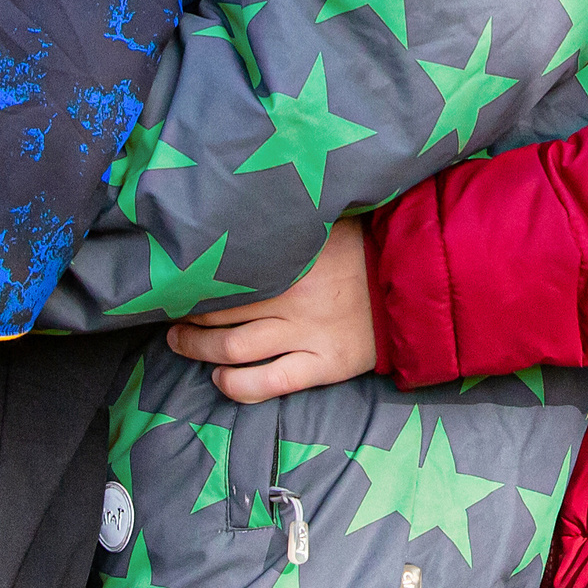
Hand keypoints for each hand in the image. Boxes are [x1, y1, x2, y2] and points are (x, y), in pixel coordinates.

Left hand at [168, 218, 375, 402]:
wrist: (416, 284)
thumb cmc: (366, 247)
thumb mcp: (327, 220)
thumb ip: (289, 220)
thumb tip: (245, 202)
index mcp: (289, 260)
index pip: (224, 274)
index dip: (194, 283)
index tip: (179, 284)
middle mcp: (291, 298)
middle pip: (220, 314)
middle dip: (187, 320)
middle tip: (171, 321)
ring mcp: (306, 335)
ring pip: (235, 349)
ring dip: (200, 350)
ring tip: (182, 345)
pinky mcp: (323, 365)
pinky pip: (270, 383)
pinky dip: (238, 385)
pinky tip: (220, 380)